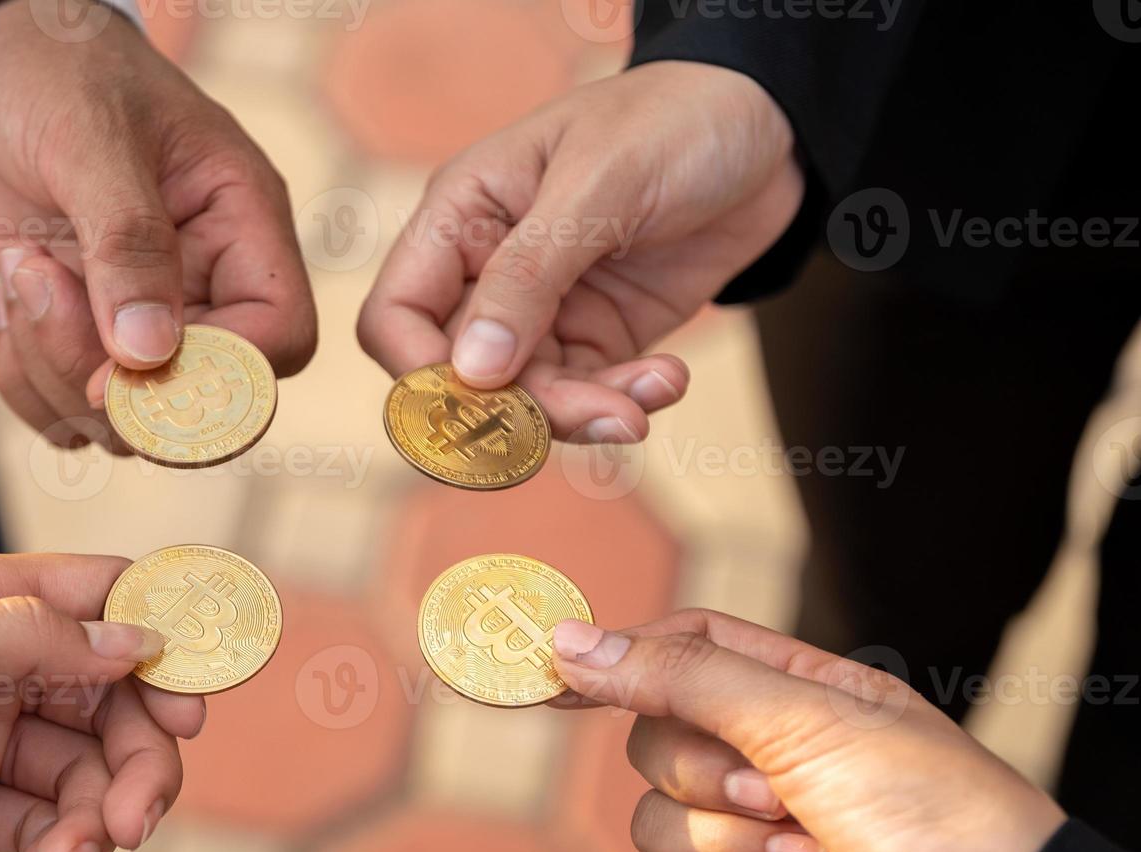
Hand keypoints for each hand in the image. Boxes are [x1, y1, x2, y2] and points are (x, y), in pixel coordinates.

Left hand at [0, 0, 314, 445]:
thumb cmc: (55, 68)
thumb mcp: (90, 135)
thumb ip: (126, 242)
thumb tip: (148, 352)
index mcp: (243, 225)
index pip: (280, 336)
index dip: (217, 373)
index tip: (123, 363)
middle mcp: (207, 284)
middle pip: (201, 400)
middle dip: (114, 383)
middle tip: (43, 300)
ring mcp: (145, 319)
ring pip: (125, 417)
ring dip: (53, 368)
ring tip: (23, 268)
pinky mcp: (87, 336)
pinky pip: (62, 409)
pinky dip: (23, 376)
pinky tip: (13, 296)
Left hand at [0, 551, 203, 851]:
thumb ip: (28, 636)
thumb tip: (134, 640)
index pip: (100, 598)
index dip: (162, 638)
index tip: (201, 694)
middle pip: (108, 697)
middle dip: (139, 751)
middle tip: (142, 808)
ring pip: (82, 767)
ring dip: (103, 809)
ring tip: (91, 850)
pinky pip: (38, 820)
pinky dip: (61, 845)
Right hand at [359, 61, 803, 441]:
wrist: (768, 123)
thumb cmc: (671, 121)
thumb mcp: (599, 185)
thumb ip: (529, 275)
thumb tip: (472, 371)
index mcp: (460, 216)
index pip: (396, 318)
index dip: (420, 376)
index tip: (482, 405)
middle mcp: (488, 271)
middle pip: (464, 378)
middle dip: (525, 410)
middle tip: (601, 415)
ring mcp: (544, 309)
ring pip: (528, 400)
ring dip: (586, 414)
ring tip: (649, 400)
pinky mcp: (600, 336)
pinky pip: (589, 396)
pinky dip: (626, 401)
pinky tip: (669, 379)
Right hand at [551, 610, 1065, 851]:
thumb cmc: (930, 811)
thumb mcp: (804, 716)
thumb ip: (678, 677)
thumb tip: (569, 642)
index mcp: (791, 695)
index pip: (681, 651)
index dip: (619, 657)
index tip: (552, 668)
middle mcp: (765, 764)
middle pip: (653, 743)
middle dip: (705, 774)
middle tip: (777, 792)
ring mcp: (749, 845)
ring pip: (657, 827)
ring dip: (734, 849)